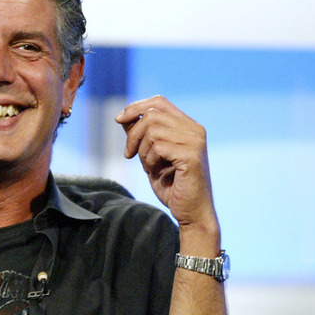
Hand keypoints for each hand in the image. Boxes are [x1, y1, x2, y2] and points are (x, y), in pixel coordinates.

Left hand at [115, 96, 217, 232]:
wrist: (190, 213)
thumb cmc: (172, 186)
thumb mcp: (151, 156)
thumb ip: (142, 136)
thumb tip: (125, 117)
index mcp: (188, 126)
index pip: (159, 102)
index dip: (136, 107)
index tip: (119, 119)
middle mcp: (195, 130)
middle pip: (151, 115)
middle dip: (133, 135)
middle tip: (130, 154)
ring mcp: (195, 141)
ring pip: (152, 131)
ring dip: (142, 151)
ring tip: (149, 167)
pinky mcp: (191, 156)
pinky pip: (158, 147)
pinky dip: (149, 161)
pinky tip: (156, 172)